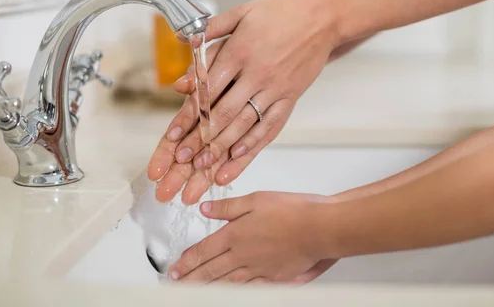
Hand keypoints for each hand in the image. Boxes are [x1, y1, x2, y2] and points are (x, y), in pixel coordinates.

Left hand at [148, 0, 338, 203]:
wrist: (323, 17)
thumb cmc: (281, 12)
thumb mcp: (241, 13)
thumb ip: (211, 31)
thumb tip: (183, 43)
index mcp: (240, 51)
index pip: (207, 89)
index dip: (188, 114)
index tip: (173, 135)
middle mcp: (257, 74)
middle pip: (224, 113)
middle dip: (201, 139)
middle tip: (184, 160)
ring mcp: (275, 89)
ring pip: (245, 123)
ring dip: (223, 147)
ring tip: (205, 167)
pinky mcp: (290, 98)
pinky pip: (272, 125)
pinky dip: (254, 142)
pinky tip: (238, 156)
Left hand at [168, 192, 334, 283]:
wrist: (318, 228)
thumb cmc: (292, 211)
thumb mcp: (255, 200)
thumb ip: (228, 207)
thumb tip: (204, 209)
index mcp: (235, 234)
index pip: (203, 250)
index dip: (187, 261)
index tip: (175, 269)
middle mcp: (242, 255)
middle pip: (210, 270)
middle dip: (191, 277)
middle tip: (176, 284)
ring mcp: (257, 269)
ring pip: (226, 282)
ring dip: (208, 287)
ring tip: (195, 291)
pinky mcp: (273, 278)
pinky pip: (249, 289)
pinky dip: (235, 293)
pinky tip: (229, 294)